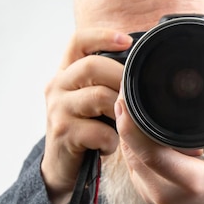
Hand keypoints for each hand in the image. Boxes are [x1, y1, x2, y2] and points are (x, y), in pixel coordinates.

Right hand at [41, 29, 132, 203]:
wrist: (62, 167)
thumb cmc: (87, 128)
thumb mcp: (94, 100)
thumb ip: (108, 81)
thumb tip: (145, 66)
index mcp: (66, 72)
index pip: (78, 41)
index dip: (102, 36)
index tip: (127, 40)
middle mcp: (57, 86)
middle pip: (92, 66)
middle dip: (120, 78)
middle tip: (134, 96)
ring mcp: (57, 109)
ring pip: (98, 97)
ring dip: (118, 113)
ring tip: (120, 125)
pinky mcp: (62, 133)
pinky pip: (99, 131)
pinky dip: (111, 141)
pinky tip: (109, 146)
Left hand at [114, 72, 203, 203]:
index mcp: (193, 181)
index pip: (151, 153)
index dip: (133, 125)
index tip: (128, 97)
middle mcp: (166, 192)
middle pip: (132, 150)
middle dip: (126, 118)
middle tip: (127, 88)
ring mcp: (151, 194)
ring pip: (128, 155)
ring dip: (128, 129)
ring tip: (132, 101)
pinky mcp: (144, 192)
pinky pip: (131, 162)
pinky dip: (133, 141)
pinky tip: (138, 124)